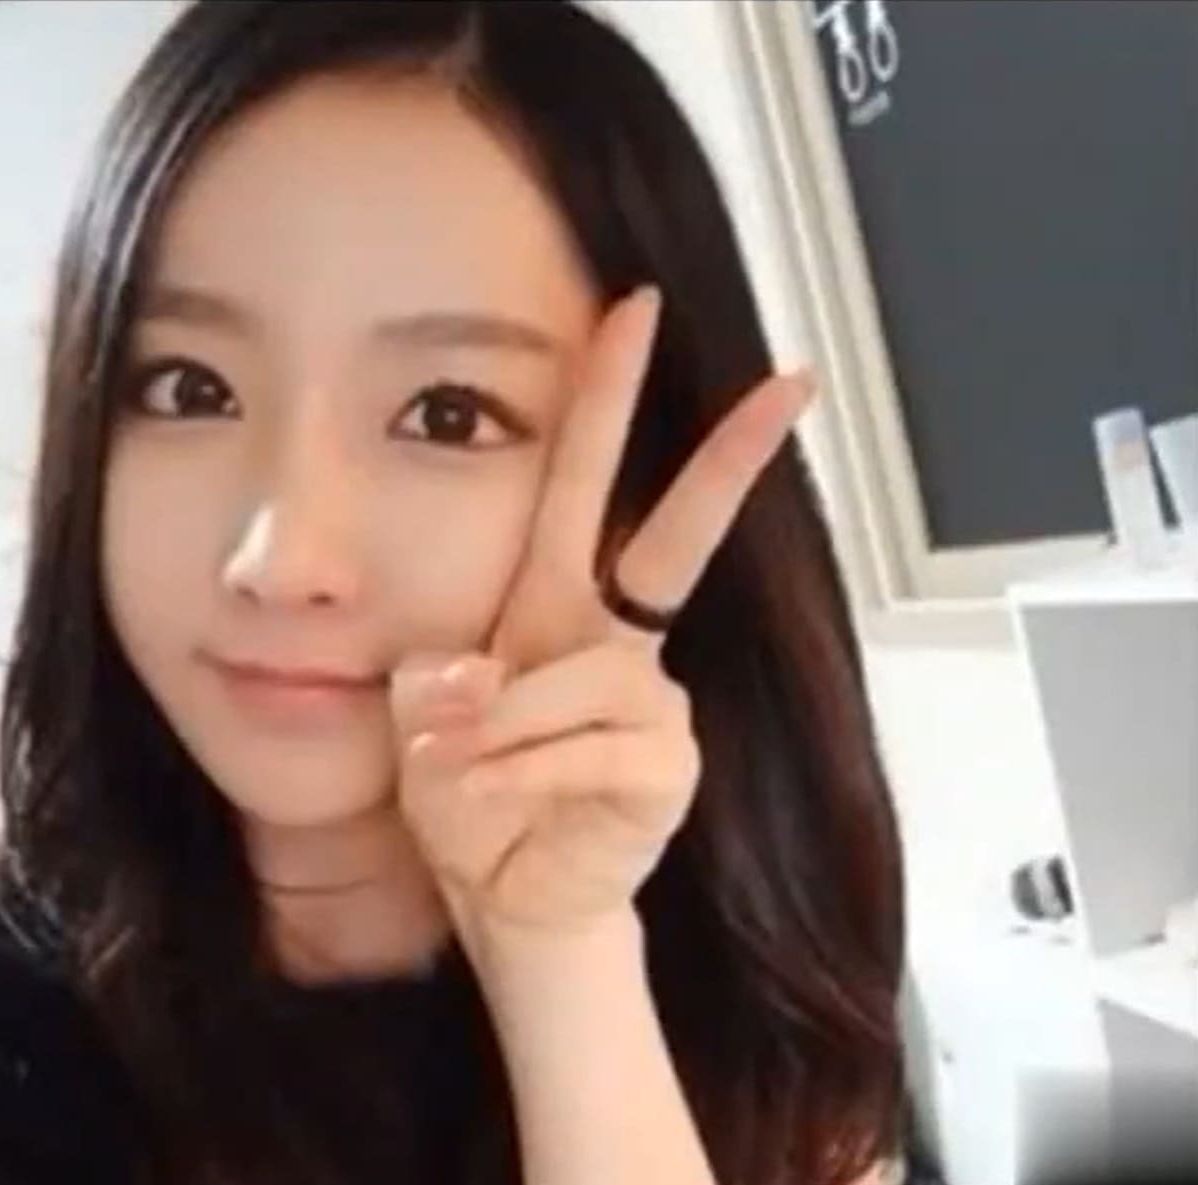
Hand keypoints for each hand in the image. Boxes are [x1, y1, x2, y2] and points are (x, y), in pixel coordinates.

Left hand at [389, 287, 812, 937]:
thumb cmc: (467, 789)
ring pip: (589, 674)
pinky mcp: (667, 763)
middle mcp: (615, 638)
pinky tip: (488, 792)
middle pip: (678, 533)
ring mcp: (653, 699)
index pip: (584, 481)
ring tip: (454, 762)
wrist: (503, 889)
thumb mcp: (424, 712)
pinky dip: (522, 769)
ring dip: (505, 720)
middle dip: (728, 457)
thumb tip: (481, 676)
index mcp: (552, 602)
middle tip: (789, 384)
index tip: (632, 309)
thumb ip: (444, 674)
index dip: (607, 396)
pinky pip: (590, 744)